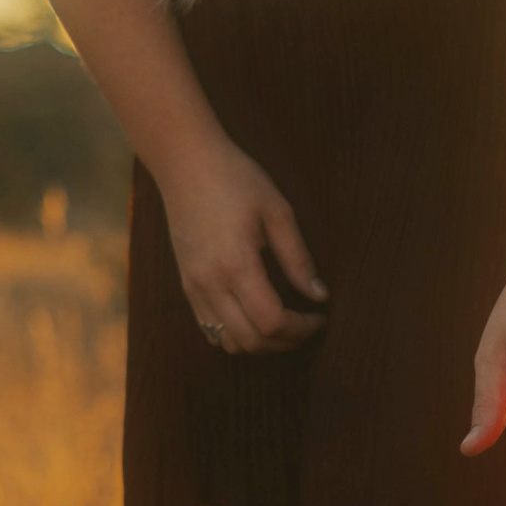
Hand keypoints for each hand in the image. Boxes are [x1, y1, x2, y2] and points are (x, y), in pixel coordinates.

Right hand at [153, 129, 327, 358]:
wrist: (185, 162)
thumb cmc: (235, 179)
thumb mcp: (277, 211)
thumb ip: (298, 258)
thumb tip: (320, 295)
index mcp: (236, 265)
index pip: (272, 321)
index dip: (301, 329)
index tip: (320, 317)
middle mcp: (209, 284)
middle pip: (251, 341)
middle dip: (285, 342)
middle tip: (307, 325)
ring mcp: (193, 287)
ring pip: (227, 342)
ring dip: (260, 343)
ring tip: (284, 324)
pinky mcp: (186, 285)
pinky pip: (209, 328)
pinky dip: (235, 335)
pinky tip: (255, 317)